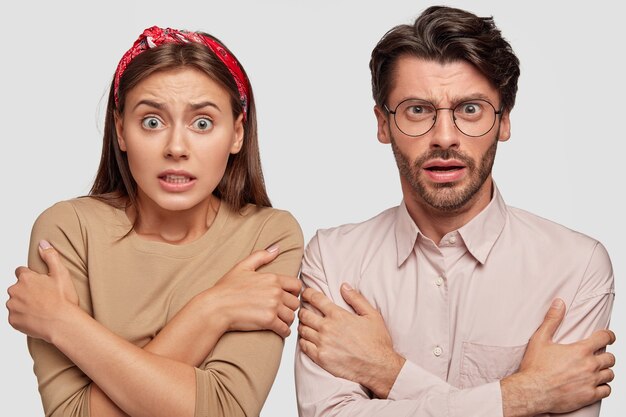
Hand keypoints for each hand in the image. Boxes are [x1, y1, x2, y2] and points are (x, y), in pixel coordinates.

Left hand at [6, 240, 78, 342]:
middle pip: (17, 288)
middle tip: (44, 297)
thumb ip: (50, 256)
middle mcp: (15, 291)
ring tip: (41, 309)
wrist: (62, 323)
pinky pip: (16, 317)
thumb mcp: (61, 273)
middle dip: (27, 291)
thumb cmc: (63, 299)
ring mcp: (12, 307)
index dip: (31, 277)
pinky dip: (24, 317)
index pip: (21, 272)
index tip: (41, 284)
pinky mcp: (13, 321)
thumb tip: (42, 243)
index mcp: (25, 278)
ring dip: (24, 304)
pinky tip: (37, 318)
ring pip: (16, 302)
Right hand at [206, 245, 301, 337]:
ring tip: (279, 321)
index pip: (296, 285)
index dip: (293, 292)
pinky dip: (283, 331)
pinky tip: (277, 330)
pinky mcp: (269, 321)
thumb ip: (261, 256)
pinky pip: (285, 329)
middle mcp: (275, 291)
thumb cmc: (226, 289)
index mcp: (272, 278)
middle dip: (289, 307)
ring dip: (286, 320)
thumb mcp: (242, 267)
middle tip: (281, 311)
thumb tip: (276, 248)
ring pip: (291, 316)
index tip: (287, 297)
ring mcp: (273, 306)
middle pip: (295, 302)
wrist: (215, 307)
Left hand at [298, 283, 404, 397]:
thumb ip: (356, 299)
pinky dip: (303, 340)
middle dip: (303, 309)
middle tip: (304, 309)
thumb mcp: (372, 315)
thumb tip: (344, 286)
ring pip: (302, 329)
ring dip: (303, 325)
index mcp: (338, 315)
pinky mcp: (321, 358)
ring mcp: (322, 343)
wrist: (378, 367)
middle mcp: (327, 328)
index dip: (307, 293)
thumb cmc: (377, 341)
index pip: (315, 299)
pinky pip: (304, 346)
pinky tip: (308, 339)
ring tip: (306, 325)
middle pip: (304, 314)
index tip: (305, 293)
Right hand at [501, 299, 615, 416]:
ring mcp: (591, 382)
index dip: (609, 335)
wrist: (532, 392)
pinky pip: (607, 390)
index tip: (609, 336)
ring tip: (597, 370)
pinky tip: (596, 384)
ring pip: (610, 374)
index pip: (605, 338)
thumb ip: (552, 320)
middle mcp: (589, 366)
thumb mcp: (540, 339)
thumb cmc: (534, 367)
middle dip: (606, 354)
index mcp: (580, 350)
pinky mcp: (589, 396)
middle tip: (598, 355)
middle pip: (610, 358)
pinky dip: (604, 387)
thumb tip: (559, 303)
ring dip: (605, 371)